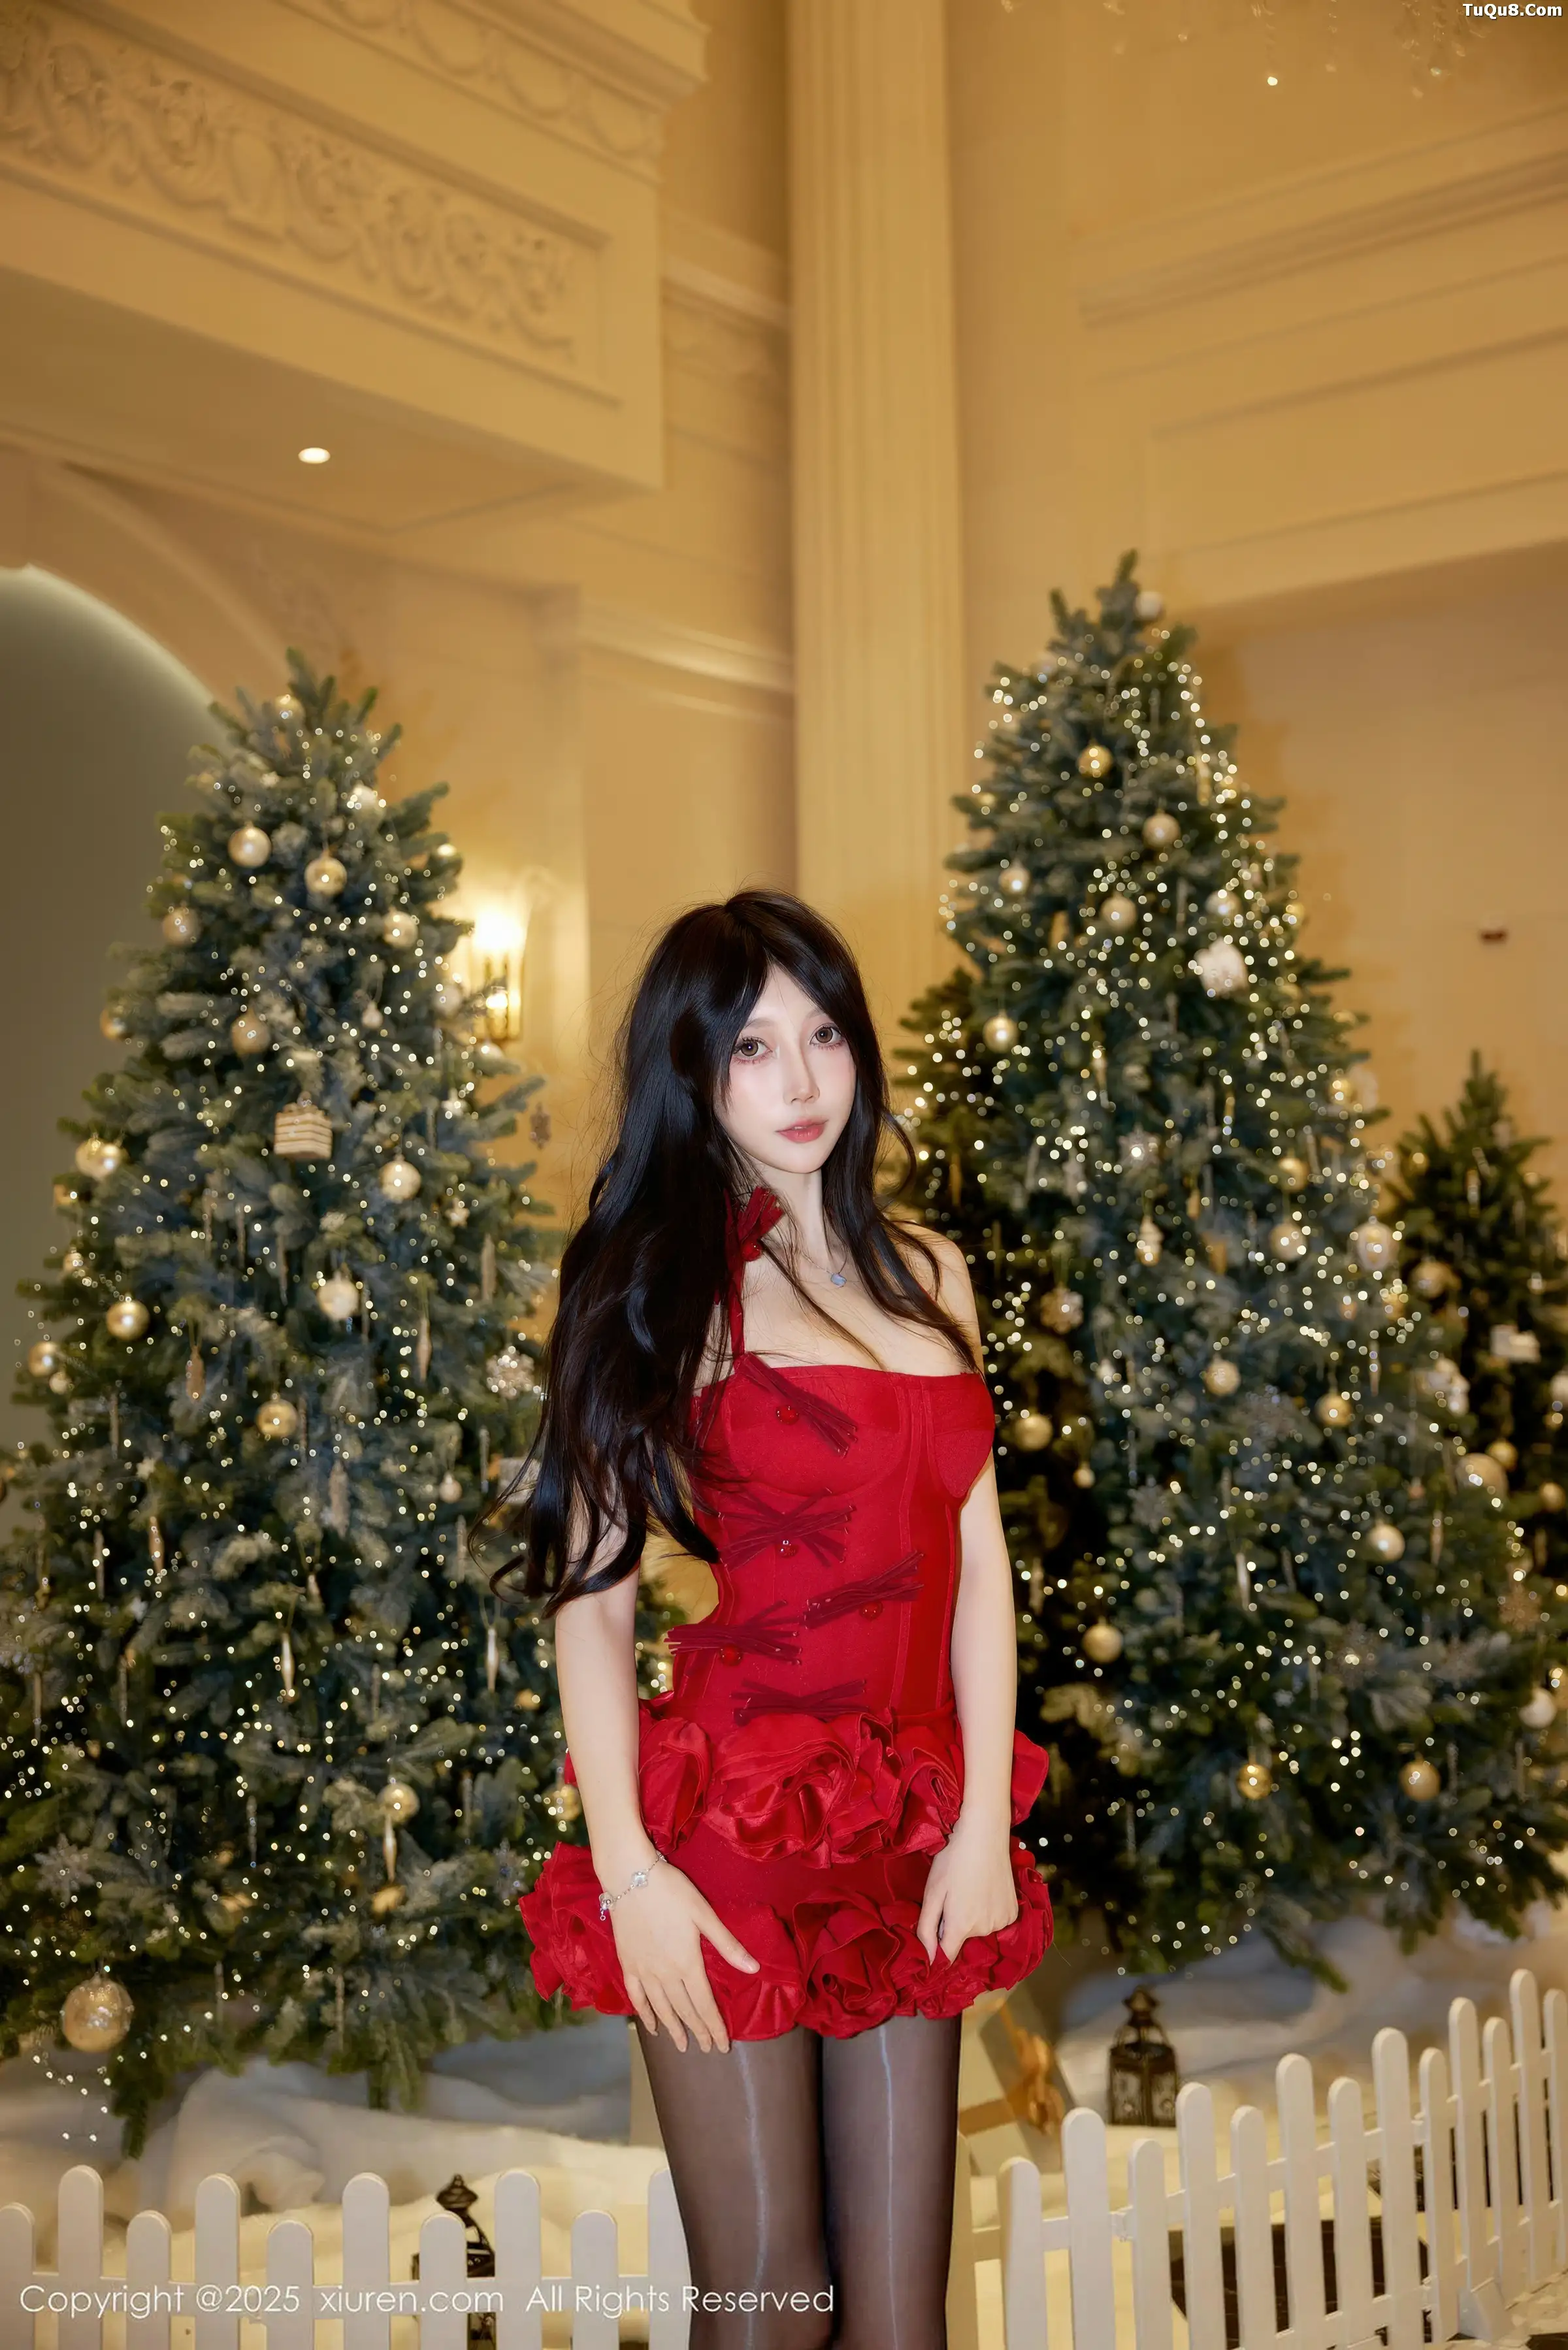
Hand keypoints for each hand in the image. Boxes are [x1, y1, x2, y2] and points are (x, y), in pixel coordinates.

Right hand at [609, 1858, 759, 2053]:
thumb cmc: (672, 1891)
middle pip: (684, 2010)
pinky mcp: (627, 1964)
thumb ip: (728, 1944)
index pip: (704, 2004)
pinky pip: (637, 1997)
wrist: (630, 1877)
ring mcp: (644, 1971)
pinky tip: (652, 2026)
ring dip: (674, 2029)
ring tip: (683, 2046)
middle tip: (708, 2049)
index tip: (723, 2046)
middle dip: (698, 2031)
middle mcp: (665, 1974)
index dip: (714, 2027)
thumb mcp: (704, 1914)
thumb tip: (754, 1968)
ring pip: (661, 2008)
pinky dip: (645, 2014)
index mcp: (688, 1963)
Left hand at [917, 1811, 1018, 1964]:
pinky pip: (994, 1920)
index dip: (937, 1949)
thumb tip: (928, 1961)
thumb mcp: (932, 1892)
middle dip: (954, 1923)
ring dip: (972, 1917)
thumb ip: (926, 1929)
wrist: (985, 1835)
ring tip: (970, 1888)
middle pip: (962, 1938)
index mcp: (961, 1926)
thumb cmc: (952, 1860)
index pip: (946, 1956)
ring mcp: (1002, 1921)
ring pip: (979, 1928)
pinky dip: (988, 1911)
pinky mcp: (1013, 1912)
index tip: (934, 1933)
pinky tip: (985, 1890)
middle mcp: (984, 1929)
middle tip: (953, 1895)